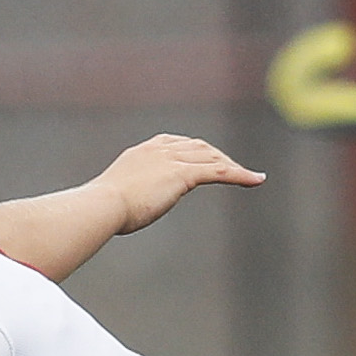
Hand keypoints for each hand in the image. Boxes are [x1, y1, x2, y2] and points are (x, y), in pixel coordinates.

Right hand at [92, 134, 263, 234]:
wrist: (101, 206)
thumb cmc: (99, 211)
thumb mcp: (112, 199)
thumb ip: (122, 198)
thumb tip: (115, 212)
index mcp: (142, 152)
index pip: (175, 143)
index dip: (194, 149)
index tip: (204, 157)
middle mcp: (159, 150)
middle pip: (198, 146)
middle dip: (217, 156)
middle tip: (233, 169)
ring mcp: (171, 160)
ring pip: (211, 157)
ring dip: (232, 165)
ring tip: (249, 176)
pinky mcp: (183, 174)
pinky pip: (219, 171)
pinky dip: (240, 174)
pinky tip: (256, 179)